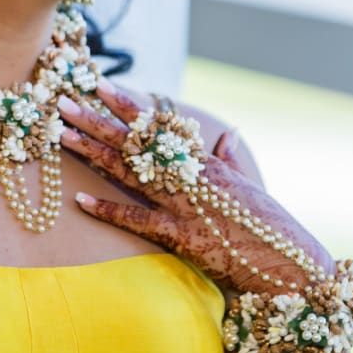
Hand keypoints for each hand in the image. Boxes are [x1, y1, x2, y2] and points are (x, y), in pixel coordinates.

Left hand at [59, 81, 334, 293]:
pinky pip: (137, 221)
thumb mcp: (251, 187)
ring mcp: (184, 207)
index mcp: (205, 163)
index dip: (128, 105)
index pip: (159, 126)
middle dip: (97, 120)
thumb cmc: (272, 228)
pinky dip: (108, 211)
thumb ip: (231, 161)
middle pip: (134, 143)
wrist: (288, 267)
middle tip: (65, 102)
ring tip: (64, 134)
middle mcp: (191, 177)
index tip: (102, 85)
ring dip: (94, 152)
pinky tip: (80, 200)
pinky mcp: (181, 238)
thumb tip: (226, 135)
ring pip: (130, 172)